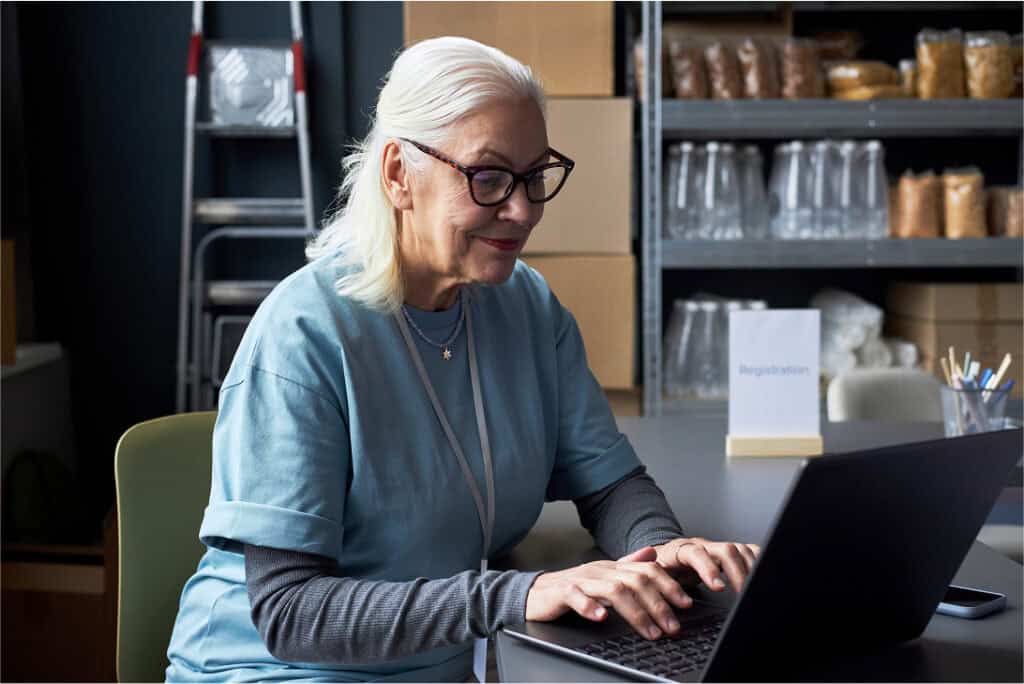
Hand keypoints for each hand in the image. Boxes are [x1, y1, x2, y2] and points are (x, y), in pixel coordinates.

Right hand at [525, 547, 693, 639]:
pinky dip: (590, 606)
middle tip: (672, 626)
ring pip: (614, 590)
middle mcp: (600, 570)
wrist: (534, 592)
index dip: (669, 585)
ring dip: (636, 612)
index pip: (647, 570)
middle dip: (658, 605)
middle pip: (636, 581)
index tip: (686, 604)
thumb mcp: (604, 576)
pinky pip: (576, 596)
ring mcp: (581, 580)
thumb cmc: (571, 588)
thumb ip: (628, 564)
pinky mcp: (561, 592)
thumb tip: (653, 554)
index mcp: (612, 567)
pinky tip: (601, 617)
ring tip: (649, 631)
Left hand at [652, 537, 760, 592]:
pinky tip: (761, 573)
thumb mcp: (654, 576)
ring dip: (750, 568)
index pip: (696, 553)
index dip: (708, 569)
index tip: (718, 587)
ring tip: (753, 589)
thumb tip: (671, 598)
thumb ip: (660, 584)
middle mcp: (703, 546)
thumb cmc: (659, 569)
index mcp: (681, 550)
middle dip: (737, 572)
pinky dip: (757, 561)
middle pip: (725, 550)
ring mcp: (717, 548)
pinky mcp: (728, 553)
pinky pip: (748, 551)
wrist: (664, 557)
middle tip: (743, 594)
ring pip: (739, 549)